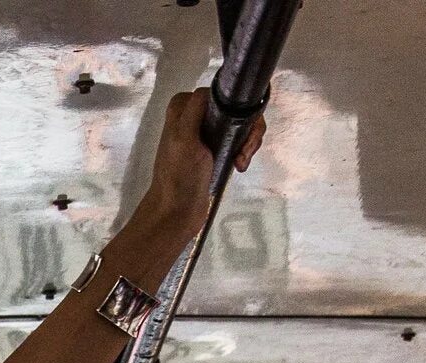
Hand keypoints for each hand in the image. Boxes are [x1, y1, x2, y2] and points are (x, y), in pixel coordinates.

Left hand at [127, 89, 260, 242]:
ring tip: (240, 162)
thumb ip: (195, 109)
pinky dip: (244, 151)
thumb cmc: (179, 176)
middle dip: (247, 129)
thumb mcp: (184, 137)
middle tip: (243, 153)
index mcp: (184, 106)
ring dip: (247, 143)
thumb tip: (211, 89)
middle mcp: (195, 115)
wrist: (177, 212)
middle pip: (236, 108)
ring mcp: (207, 132)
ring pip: (240, 124)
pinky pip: (239, 140)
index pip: (223, 93)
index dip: (237, 109)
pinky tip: (239, 165)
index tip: (240, 132)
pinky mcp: (216, 149)